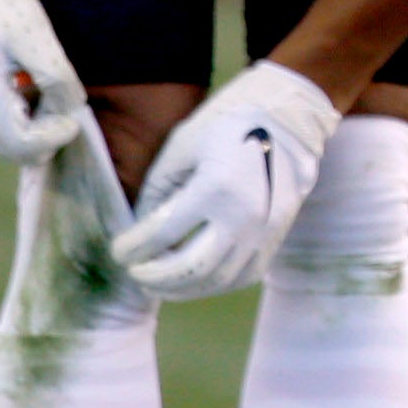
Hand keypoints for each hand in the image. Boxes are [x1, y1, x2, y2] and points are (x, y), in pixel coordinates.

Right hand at [0, 0, 86, 164]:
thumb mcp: (32, 35)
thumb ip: (55, 75)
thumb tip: (72, 107)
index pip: (26, 146)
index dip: (57, 135)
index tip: (74, 113)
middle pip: (19, 150)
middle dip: (49, 134)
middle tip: (65, 100)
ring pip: (13, 141)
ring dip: (40, 126)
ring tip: (53, 90)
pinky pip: (6, 125)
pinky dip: (28, 117)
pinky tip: (39, 89)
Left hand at [109, 62, 341, 299]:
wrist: (288, 119)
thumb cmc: (227, 125)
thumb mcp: (182, 148)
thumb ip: (159, 193)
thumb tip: (142, 234)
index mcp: (215, 188)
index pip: (162, 235)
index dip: (133, 248)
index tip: (119, 250)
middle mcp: (243, 216)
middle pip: (189, 268)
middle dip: (154, 276)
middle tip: (136, 272)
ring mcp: (264, 231)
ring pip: (217, 280)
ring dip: (182, 289)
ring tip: (158, 284)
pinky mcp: (277, 238)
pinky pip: (243, 276)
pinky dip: (214, 285)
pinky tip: (194, 281)